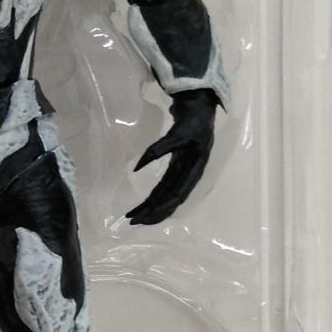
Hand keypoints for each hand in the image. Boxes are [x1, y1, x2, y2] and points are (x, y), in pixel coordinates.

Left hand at [127, 89, 217, 224]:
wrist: (199, 111)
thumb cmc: (192, 122)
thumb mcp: (178, 134)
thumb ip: (159, 149)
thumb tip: (137, 167)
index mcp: (193, 171)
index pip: (175, 195)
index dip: (160, 207)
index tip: (144, 216)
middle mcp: (188, 176)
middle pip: (169, 200)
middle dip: (152, 212)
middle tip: (132, 221)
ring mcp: (182, 174)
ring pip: (166, 196)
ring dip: (151, 207)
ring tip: (134, 217)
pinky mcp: (176, 169)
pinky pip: (165, 188)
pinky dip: (154, 197)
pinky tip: (144, 205)